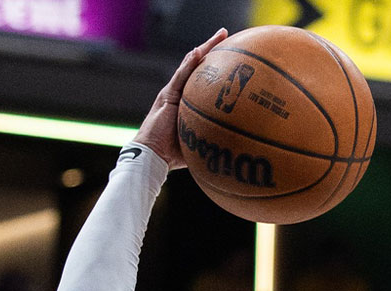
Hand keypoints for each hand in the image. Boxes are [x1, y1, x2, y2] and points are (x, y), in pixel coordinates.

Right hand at [134, 29, 229, 170]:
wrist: (153, 155)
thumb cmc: (174, 153)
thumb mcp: (200, 142)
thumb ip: (214, 138)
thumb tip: (237, 147)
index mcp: (188, 100)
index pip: (203, 76)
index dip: (215, 64)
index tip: (231, 54)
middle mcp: (180, 92)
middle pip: (198, 65)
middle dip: (212, 48)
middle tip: (226, 34)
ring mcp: (173, 92)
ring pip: (190, 64)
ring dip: (204, 48)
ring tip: (218, 36)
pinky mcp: (167, 96)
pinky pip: (180, 76)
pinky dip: (189, 64)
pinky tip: (199, 51)